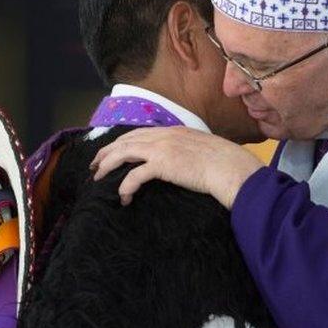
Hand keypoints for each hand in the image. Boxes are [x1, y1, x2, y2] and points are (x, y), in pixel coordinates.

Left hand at [90, 126, 262, 208]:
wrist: (231, 168)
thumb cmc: (223, 163)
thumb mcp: (202, 149)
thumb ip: (187, 150)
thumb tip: (181, 161)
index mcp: (173, 131)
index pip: (139, 133)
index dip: (121, 142)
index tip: (111, 152)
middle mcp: (165, 135)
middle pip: (126, 140)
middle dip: (107, 152)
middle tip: (96, 165)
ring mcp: (162, 148)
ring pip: (124, 153)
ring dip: (108, 165)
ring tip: (99, 178)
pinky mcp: (163, 164)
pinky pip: (135, 175)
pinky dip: (125, 185)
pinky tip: (123, 196)